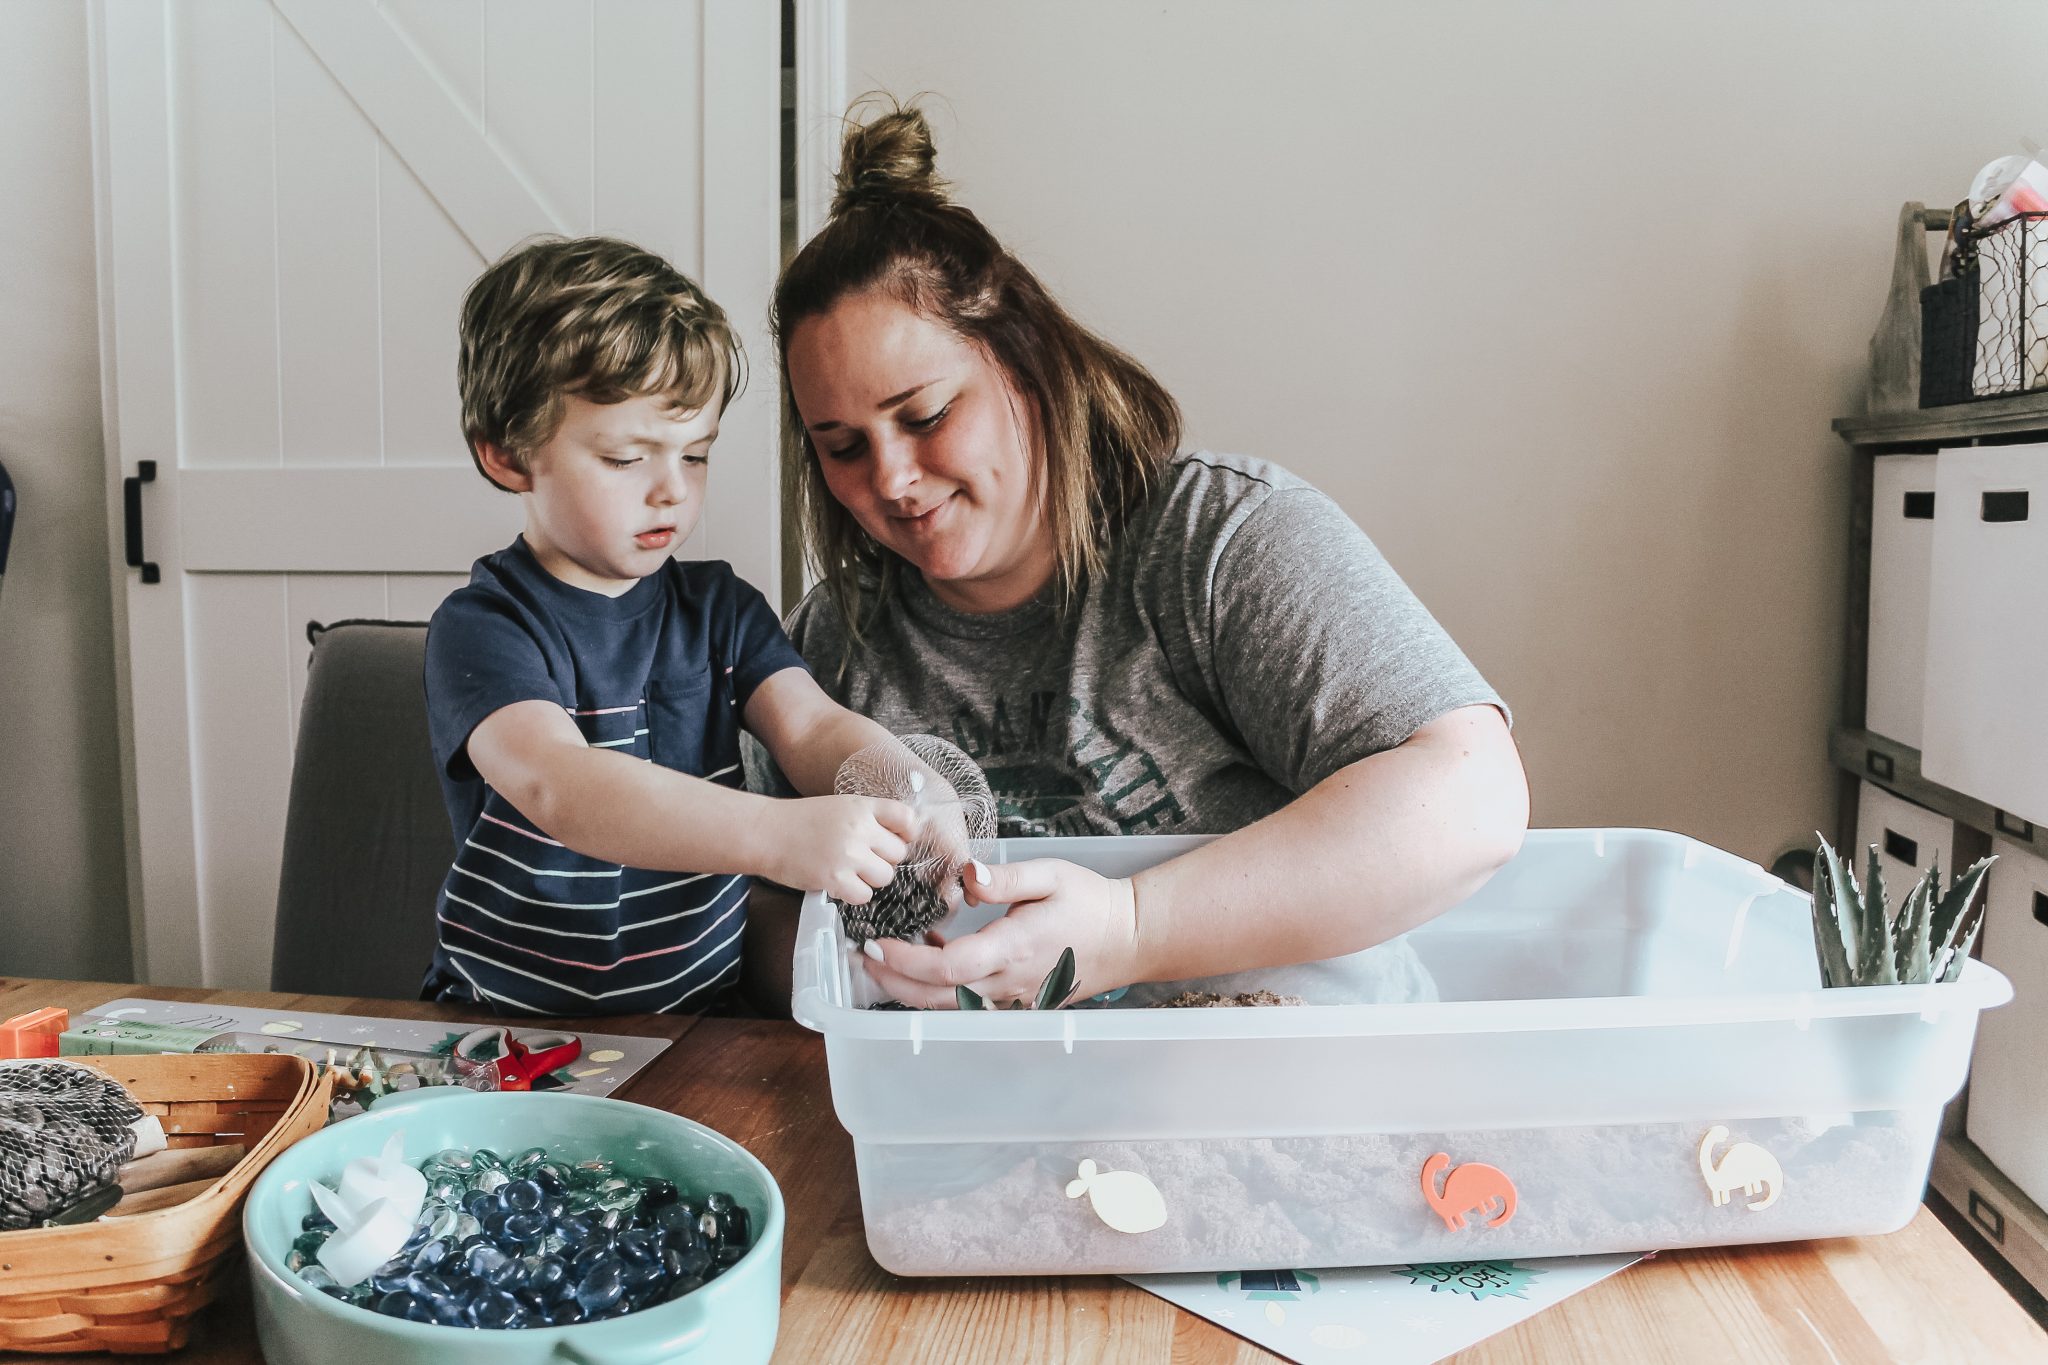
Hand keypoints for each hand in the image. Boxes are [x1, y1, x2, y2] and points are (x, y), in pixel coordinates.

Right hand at [762, 795, 914, 903]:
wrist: (766, 832)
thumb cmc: (801, 821)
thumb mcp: (840, 807)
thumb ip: (868, 819)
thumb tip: (900, 840)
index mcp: (862, 806)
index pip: (906, 819)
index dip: (907, 833)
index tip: (897, 840)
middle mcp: (859, 828)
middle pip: (898, 854)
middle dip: (883, 860)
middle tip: (861, 859)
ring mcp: (847, 854)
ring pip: (885, 877)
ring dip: (870, 879)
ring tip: (848, 871)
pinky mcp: (834, 878)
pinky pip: (864, 895)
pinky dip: (853, 894)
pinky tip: (839, 883)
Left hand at [862, 858, 1139, 1007]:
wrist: (1129, 937)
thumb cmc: (1091, 901)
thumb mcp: (1051, 875)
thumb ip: (1005, 878)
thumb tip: (965, 877)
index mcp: (1014, 948)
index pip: (949, 967)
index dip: (907, 961)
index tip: (878, 944)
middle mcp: (1010, 982)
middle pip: (938, 996)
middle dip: (895, 981)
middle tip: (866, 958)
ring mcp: (1014, 998)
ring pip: (950, 1006)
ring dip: (912, 989)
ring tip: (887, 960)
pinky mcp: (1018, 1002)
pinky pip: (969, 1005)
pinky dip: (941, 991)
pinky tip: (932, 960)